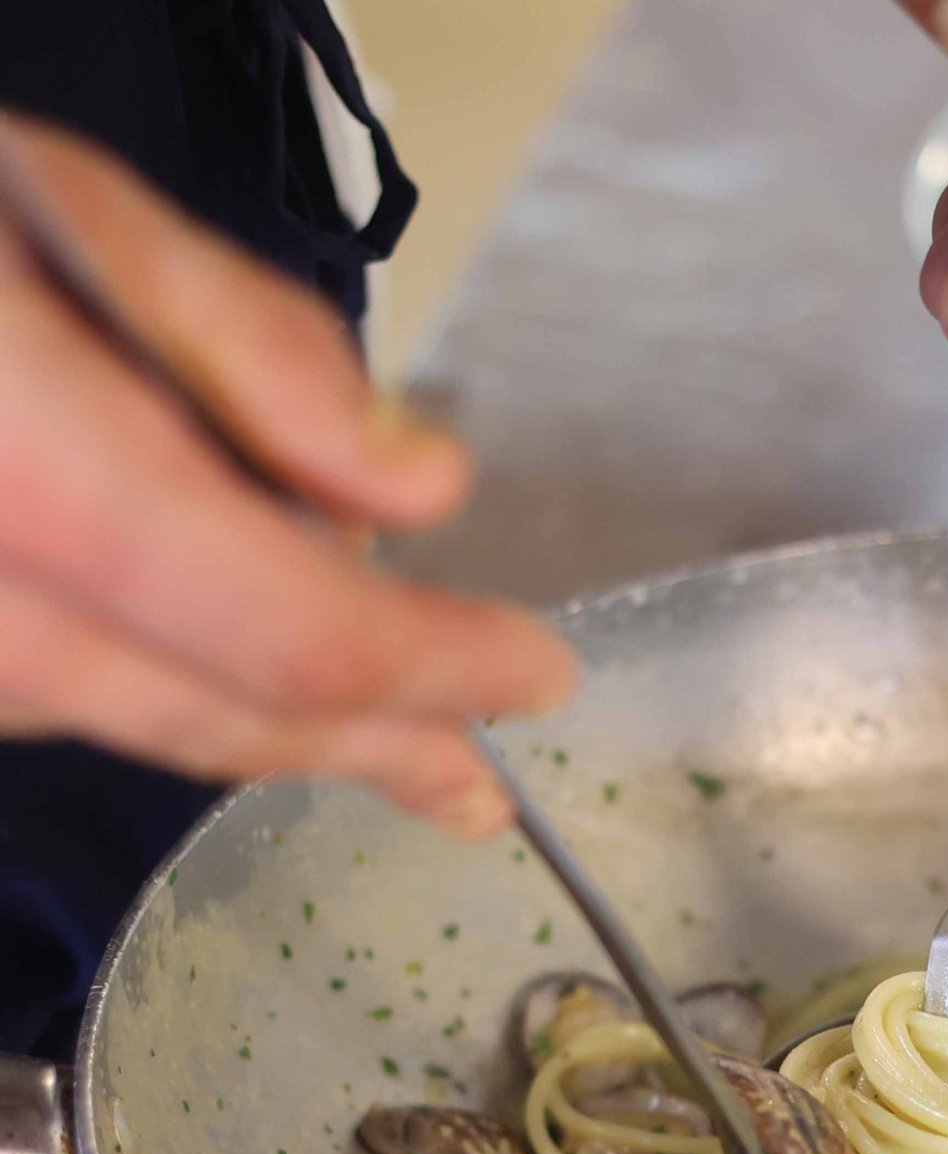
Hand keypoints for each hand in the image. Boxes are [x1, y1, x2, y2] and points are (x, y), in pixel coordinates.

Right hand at [0, 116, 573, 835]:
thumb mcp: (59, 208)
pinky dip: (178, 686)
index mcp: (20, 472)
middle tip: (474, 790)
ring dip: (281, 725)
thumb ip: (248, 346)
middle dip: (370, 745)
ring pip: (141, 720)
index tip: (536, 675)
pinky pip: (64, 696)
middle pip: (218, 712)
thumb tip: (422, 490)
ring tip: (405, 742)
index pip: (282, 629)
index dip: (429, 669)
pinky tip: (251, 676)